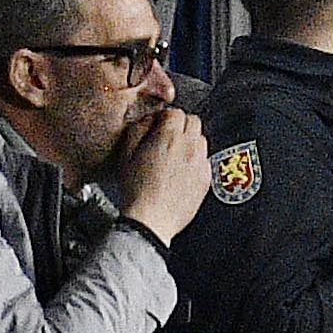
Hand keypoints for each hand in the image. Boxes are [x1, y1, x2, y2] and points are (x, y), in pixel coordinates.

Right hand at [114, 107, 211, 239]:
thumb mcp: (126, 154)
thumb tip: (148, 120)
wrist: (151, 220)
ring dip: (190, 142)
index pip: (176, 112)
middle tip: (167, 137)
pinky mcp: (207, 178)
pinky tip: (180, 171)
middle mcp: (190, 147)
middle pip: (194, 122)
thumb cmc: (136, 191)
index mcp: (170, 138)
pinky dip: (195, 161)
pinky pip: (205, 160)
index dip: (165, 117)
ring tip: (173, 155)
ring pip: (201, 140)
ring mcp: (201, 163)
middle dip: (180, 125)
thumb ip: (137, 130)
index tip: (159, 124)